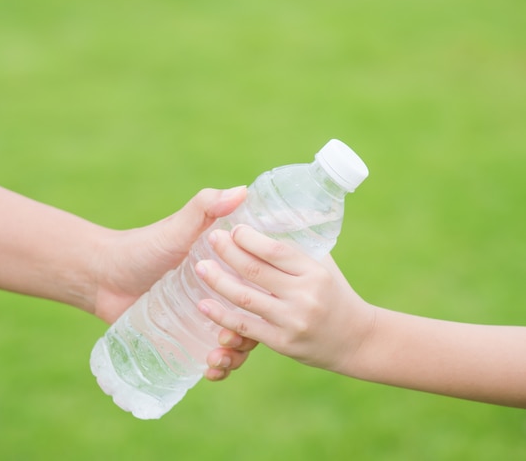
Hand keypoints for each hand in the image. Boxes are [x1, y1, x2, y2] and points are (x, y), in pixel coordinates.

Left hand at [92, 187, 256, 380]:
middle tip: (230, 340)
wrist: (104, 276)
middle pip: (253, 318)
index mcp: (229, 270)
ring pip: (237, 342)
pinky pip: (212, 358)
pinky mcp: (189, 339)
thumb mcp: (178, 227)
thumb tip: (243, 190)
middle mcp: (223, 295)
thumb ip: (206, 207)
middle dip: (250, 335)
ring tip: (218, 358)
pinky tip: (210, 370)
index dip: (268, 300)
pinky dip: (219, 368)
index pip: (262, 286)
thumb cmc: (144, 247)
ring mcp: (207, 318)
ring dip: (236, 355)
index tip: (261, 309)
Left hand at [195, 225, 374, 371]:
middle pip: (255, 270)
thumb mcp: (323, 265)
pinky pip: (245, 326)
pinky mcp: (282, 342)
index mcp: (314, 271)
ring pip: (245, 298)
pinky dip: (221, 315)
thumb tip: (271, 214)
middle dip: (228, 252)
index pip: (276, 250)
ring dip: (218, 281)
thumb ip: (298, 246)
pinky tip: (204, 304)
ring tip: (200, 267)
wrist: (357, 340)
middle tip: (211, 239)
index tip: (233, 228)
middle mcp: (304, 295)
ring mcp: (292, 320)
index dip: (249, 238)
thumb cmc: (336, 294)